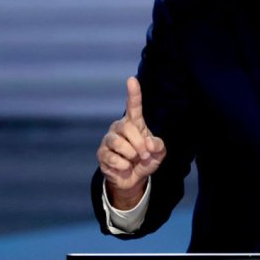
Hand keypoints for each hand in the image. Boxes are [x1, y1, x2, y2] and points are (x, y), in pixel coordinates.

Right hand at [97, 76, 166, 208]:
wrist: (133, 179)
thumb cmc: (146, 160)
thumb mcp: (158, 153)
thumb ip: (158, 146)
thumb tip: (148, 143)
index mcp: (135, 123)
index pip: (133, 106)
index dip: (133, 93)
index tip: (132, 80)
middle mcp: (119, 128)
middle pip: (128, 128)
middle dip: (139, 144)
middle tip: (145, 154)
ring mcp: (109, 140)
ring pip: (119, 144)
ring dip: (132, 156)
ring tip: (133, 160)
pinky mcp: (101, 153)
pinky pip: (113, 158)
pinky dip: (124, 166)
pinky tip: (124, 167)